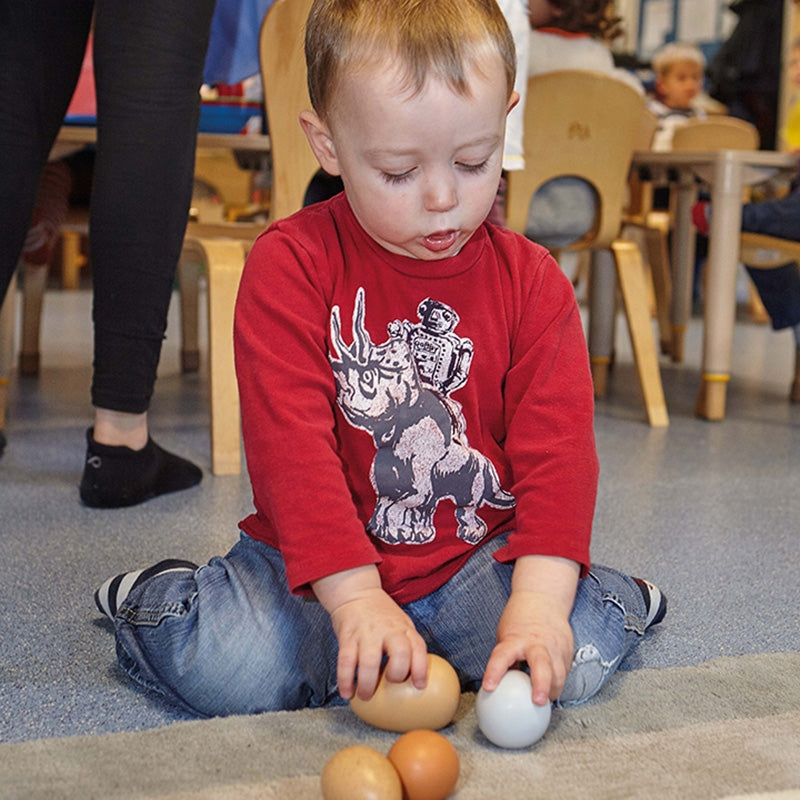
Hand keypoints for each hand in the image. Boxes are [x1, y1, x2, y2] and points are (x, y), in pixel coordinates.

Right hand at [312, 565, 427, 700]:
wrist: (356, 593)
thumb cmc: (382, 615)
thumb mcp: (401, 624)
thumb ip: (407, 645)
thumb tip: (413, 678)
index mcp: (404, 628)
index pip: (418, 648)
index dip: (421, 669)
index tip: (419, 686)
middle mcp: (388, 630)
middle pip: (400, 654)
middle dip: (396, 675)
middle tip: (389, 685)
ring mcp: (367, 633)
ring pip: (370, 662)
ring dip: (367, 684)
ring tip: (365, 696)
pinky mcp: (347, 636)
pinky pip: (346, 661)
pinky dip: (345, 680)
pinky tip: (347, 692)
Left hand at [481, 555, 578, 705]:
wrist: (543, 597)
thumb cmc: (520, 620)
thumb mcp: (507, 636)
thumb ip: (508, 660)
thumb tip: (502, 688)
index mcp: (515, 639)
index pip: (502, 657)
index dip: (494, 672)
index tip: (488, 687)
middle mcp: (536, 643)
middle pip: (541, 665)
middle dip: (542, 685)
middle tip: (538, 701)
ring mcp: (555, 646)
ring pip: (559, 674)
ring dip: (553, 690)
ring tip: (544, 700)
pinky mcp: (567, 650)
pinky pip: (564, 671)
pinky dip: (558, 681)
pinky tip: (553, 686)